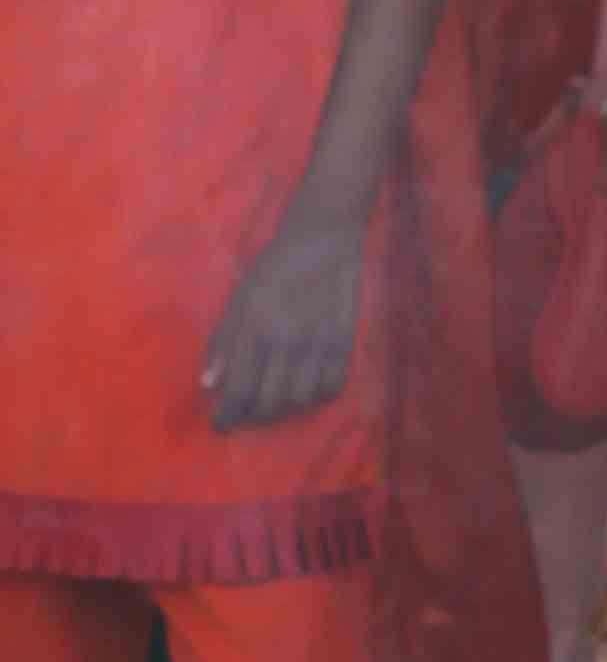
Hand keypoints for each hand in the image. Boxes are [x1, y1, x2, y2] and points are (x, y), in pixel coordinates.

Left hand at [203, 208, 367, 431]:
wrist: (323, 238)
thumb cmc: (273, 267)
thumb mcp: (238, 299)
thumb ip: (222, 342)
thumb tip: (208, 384)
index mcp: (255, 331)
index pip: (238, 391)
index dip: (227, 416)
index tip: (221, 423)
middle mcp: (286, 343)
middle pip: (269, 404)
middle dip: (253, 414)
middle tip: (249, 408)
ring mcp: (318, 343)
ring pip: (300, 401)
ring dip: (286, 406)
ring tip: (279, 397)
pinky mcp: (344, 340)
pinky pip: (332, 387)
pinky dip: (317, 394)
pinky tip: (309, 385)